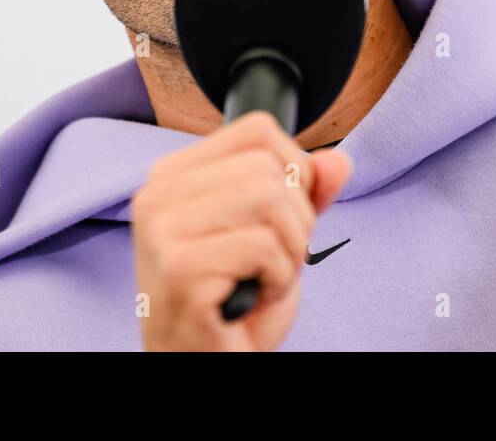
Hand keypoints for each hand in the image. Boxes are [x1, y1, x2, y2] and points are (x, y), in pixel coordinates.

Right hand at [131, 111, 352, 350]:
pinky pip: (263, 246)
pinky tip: (252, 298)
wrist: (203, 365)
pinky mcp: (178, 268)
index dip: (294, 172)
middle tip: (272, 261)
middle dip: (296, 220)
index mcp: (174, 174)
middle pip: (269, 167)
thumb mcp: (278, 236)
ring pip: (269, 198)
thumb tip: (337, 162)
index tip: (282, 218)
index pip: (257, 130)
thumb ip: (306, 193)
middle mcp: (157, 194)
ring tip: (262, 278)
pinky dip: (278, 280)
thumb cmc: (231, 303)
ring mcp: (162, 230)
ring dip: (288, 250)